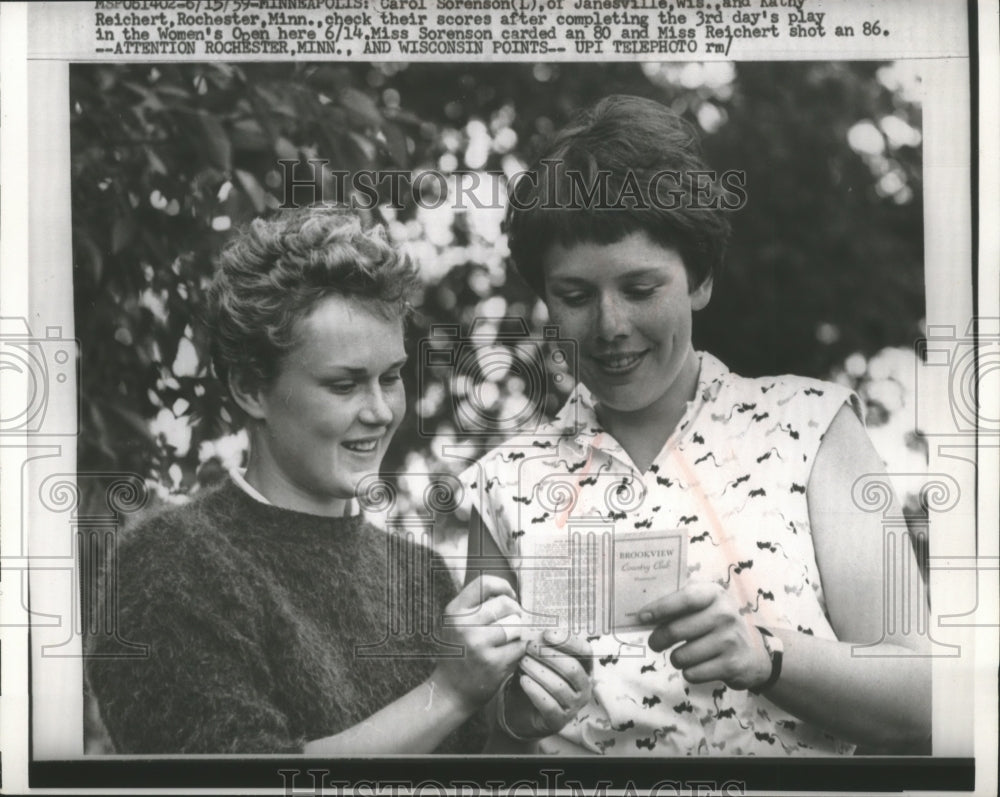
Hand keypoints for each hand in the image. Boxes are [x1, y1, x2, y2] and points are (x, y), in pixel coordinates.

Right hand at [432, 575, 525, 710]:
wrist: (450, 691)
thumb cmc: (459, 653)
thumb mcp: (457, 624)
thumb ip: (476, 606)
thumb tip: (511, 594)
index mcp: (454, 611)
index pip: (484, 583)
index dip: (503, 586)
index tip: (511, 596)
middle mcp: (463, 625)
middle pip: (505, 604)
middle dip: (515, 613)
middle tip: (514, 622)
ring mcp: (478, 644)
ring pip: (515, 625)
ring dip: (517, 633)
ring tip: (508, 641)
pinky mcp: (492, 662)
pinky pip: (519, 646)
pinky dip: (518, 651)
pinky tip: (507, 656)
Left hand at [499, 630, 592, 738]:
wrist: (522, 709)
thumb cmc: (536, 676)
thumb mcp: (540, 658)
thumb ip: (542, 644)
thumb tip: (535, 628)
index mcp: (584, 667)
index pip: (585, 650)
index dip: (567, 640)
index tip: (546, 634)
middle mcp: (585, 687)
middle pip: (572, 668)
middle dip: (549, 656)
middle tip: (529, 647)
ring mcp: (574, 706)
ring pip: (560, 686)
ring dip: (539, 672)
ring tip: (522, 662)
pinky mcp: (559, 721)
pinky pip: (549, 705)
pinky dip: (535, 691)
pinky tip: (523, 680)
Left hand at [639, 581, 771, 690]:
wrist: (752, 654)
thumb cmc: (717, 625)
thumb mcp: (706, 606)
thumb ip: (680, 605)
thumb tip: (644, 615)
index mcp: (715, 594)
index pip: (686, 598)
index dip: (661, 608)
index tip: (642, 617)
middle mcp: (725, 614)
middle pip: (676, 630)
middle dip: (657, 640)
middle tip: (654, 643)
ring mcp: (730, 640)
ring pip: (681, 656)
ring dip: (675, 659)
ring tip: (683, 655)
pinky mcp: (731, 665)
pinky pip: (693, 673)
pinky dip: (689, 672)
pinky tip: (698, 666)